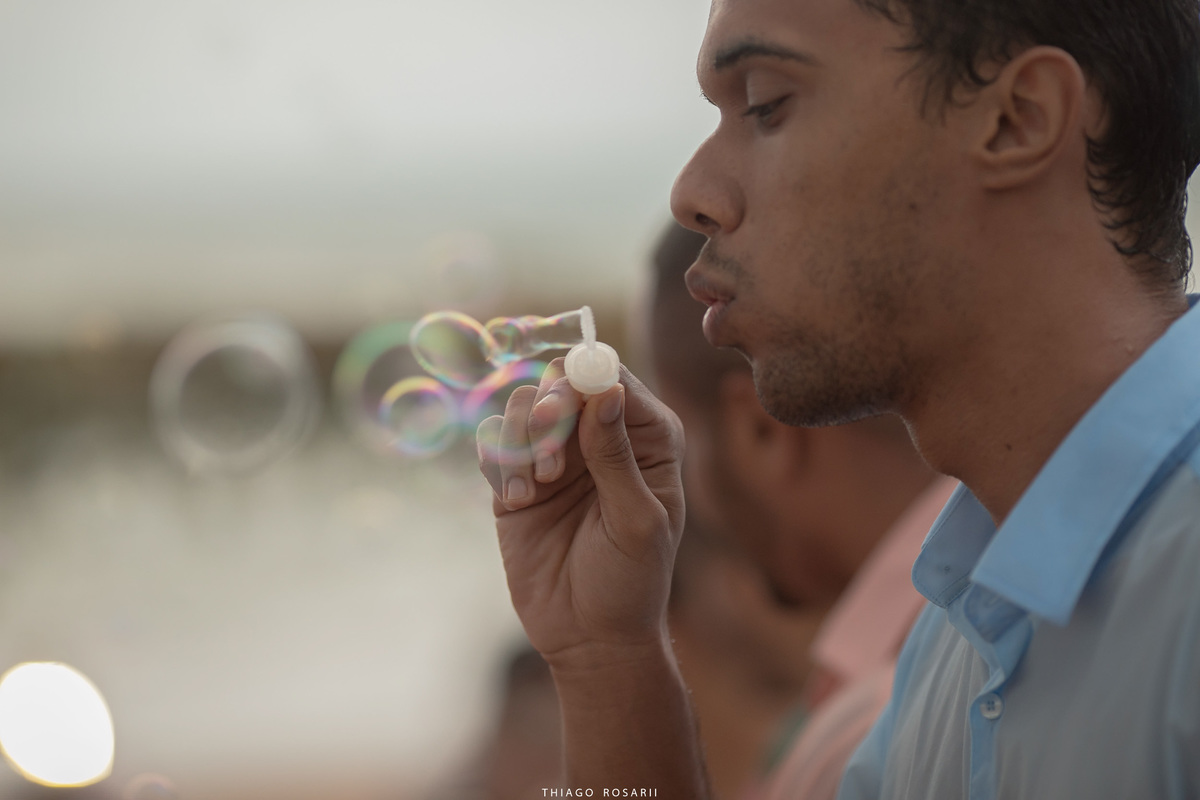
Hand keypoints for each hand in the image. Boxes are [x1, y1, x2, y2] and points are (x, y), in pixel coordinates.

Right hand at [477, 359, 685, 667]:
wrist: (590, 638)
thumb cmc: (631, 581)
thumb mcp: (636, 521)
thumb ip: (618, 456)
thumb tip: (606, 390)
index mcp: (647, 439)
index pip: (613, 380)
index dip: (586, 380)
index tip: (565, 409)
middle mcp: (600, 437)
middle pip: (561, 382)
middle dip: (548, 408)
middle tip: (548, 457)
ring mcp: (555, 456)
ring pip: (521, 406)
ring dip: (522, 438)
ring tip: (538, 486)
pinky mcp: (515, 480)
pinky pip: (493, 442)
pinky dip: (499, 462)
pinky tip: (518, 502)